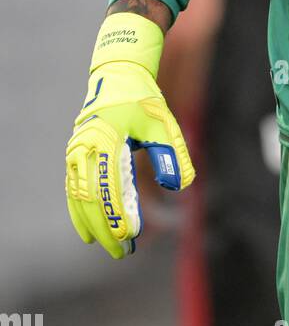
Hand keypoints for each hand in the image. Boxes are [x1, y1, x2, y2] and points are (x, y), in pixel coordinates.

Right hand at [65, 14, 194, 258]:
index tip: (131, 236)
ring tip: (107, 246)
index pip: (112, 187)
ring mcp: (77, 150)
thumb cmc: (144, 99)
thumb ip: (171, 153)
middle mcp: (86, 146)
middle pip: (91, 198)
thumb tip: (177, 186)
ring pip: (79, 196)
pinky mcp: (75, 152)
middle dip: (106, 228)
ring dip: (92, 224)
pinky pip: (73, 188)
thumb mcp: (163, 123)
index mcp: (108, 139)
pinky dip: (79, 211)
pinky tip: (87, 231)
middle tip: (122, 252)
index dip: (120, 215)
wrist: (119, 73)